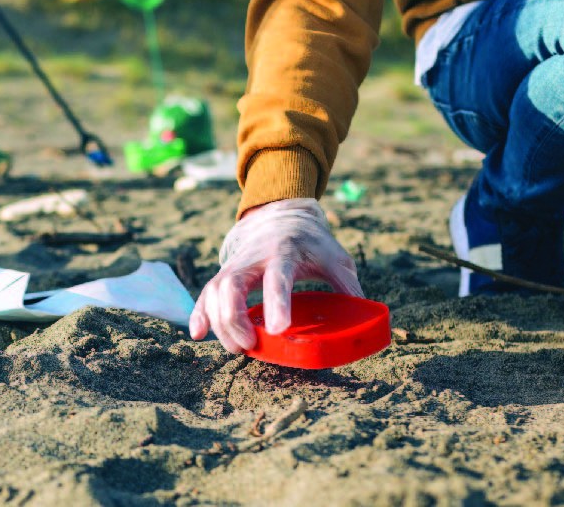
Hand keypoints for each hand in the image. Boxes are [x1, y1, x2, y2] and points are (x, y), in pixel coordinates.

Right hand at [190, 198, 363, 353]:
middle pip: (232, 286)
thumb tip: (365, 318)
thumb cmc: (312, 242)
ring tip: (237, 348)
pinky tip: (198, 334)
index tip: (279, 330)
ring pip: (214, 291)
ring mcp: (235, 265)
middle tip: (250, 346)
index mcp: (285, 253)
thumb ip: (348, 286)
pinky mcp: (224, 273)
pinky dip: (200, 314)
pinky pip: (206, 293)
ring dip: (220, 323)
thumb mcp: (336, 258)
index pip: (278, 278)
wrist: (281, 215)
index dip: (277, 304)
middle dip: (235, 319)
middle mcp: (254, 258)